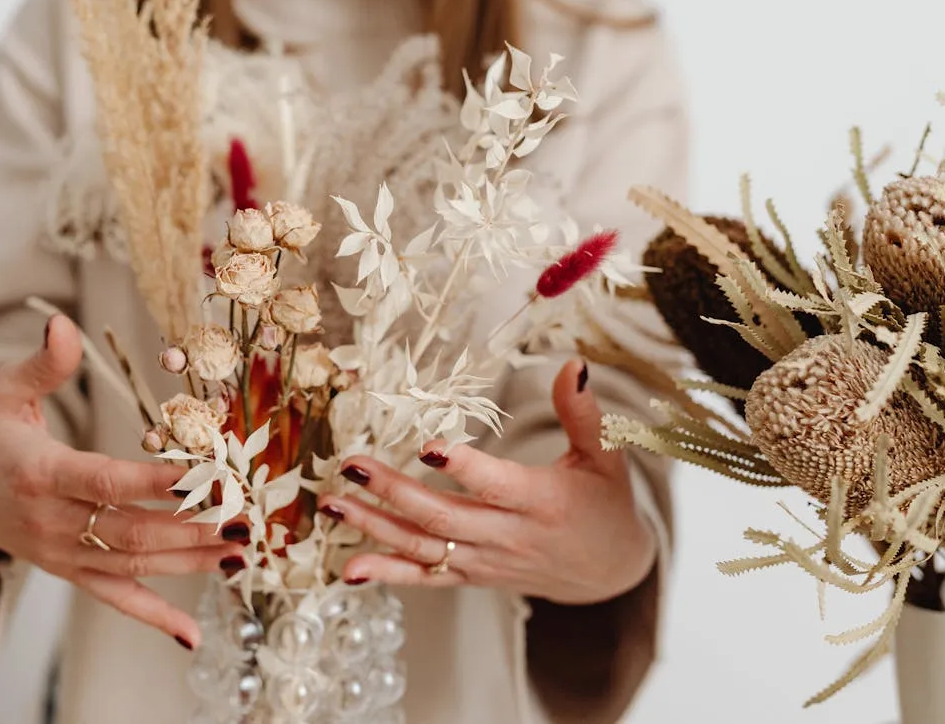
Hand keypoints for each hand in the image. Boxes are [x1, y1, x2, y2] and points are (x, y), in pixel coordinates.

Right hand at [0, 315, 245, 648]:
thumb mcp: (2, 390)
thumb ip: (42, 363)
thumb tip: (62, 324)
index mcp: (37, 473)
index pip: (105, 482)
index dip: (156, 483)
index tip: (205, 477)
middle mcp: (49, 522)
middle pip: (129, 530)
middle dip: (191, 524)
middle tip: (240, 514)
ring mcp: (59, 553)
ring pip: (132, 564)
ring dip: (189, 560)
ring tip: (239, 549)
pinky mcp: (66, 570)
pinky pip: (113, 597)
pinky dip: (153, 617)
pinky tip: (190, 634)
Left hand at [318, 360, 655, 604]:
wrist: (612, 571)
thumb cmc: (606, 504)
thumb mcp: (606, 456)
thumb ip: (583, 412)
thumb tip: (572, 365)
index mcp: (541, 501)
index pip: (496, 485)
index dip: (463, 468)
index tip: (426, 446)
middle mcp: (508, 536)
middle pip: (443, 517)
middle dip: (393, 492)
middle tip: (352, 465)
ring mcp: (487, 561)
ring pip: (425, 548)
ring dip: (375, 528)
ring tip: (332, 504)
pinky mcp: (475, 575)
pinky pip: (427, 578)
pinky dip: (388, 574)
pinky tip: (348, 568)